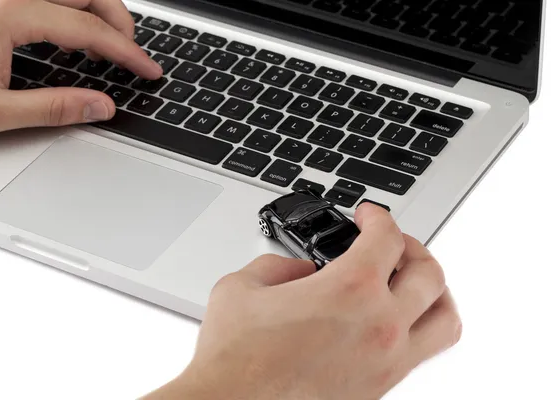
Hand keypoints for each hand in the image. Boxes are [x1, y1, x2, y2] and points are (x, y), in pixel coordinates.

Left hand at [0, 0, 161, 132]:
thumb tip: (101, 106)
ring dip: (98, 10)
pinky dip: (73, 11)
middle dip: (119, 21)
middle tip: (133, 55)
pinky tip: (75, 35)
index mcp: (9, 14)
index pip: (88, 28)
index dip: (126, 52)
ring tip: (111, 46)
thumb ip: (53, 109)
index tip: (148, 69)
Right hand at [144, 204, 461, 399]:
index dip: (378, 217)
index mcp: (349, 290)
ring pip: (445, 319)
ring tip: (413, 282)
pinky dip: (419, 329)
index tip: (368, 216)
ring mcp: (386, 362)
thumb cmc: (235, 358)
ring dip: (435, 292)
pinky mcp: (380, 389)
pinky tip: (393, 322)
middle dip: (412, 247)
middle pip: (429, 273)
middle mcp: (379, 326)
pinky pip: (422, 354)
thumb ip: (281, 265)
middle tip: (393, 243)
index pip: (388, 237)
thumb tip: (303, 271)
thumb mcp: (243, 286)